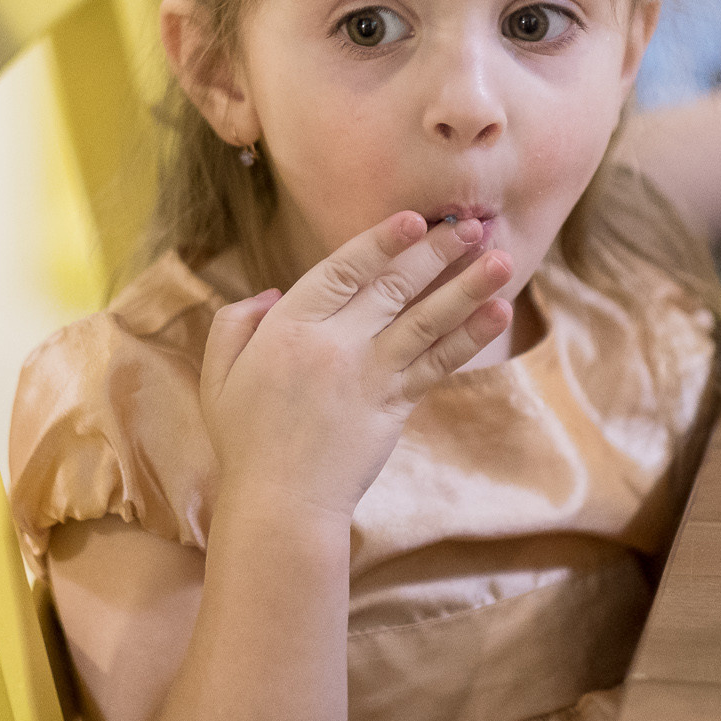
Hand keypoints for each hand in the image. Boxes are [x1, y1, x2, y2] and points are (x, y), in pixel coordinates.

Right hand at [198, 213, 512, 521]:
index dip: (381, 241)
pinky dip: (470, 338)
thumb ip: (234, 323)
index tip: (414, 217)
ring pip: (426, 319)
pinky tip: (499, 314)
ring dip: (467, 286)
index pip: (342, 269)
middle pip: (393, 285)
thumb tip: (271, 291)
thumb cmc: (246, 439)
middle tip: (473, 225)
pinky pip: (439, 364)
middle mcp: (335, 344)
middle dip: (436, 251)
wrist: (281, 502)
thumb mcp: (218, 375)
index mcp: (290, 327)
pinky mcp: (396, 405)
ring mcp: (371, 375)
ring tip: (502, 259)